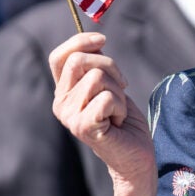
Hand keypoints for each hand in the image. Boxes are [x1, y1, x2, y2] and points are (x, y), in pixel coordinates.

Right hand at [49, 33, 154, 181]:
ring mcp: (69, 116)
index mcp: (63, 92)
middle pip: (79, 61)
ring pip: (98, 77)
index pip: (59, 57)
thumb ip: (97, 67)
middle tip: (123, 85)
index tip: (102, 39)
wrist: (135, 156)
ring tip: (118, 111)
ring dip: (119, 92)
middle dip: (110, 66)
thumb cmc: (124, 120)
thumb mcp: (110, 86)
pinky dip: (121, 106)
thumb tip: (95, 40)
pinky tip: (118, 121)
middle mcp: (60, 103)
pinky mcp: (83, 126)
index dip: (79, 42)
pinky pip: (106, 97)